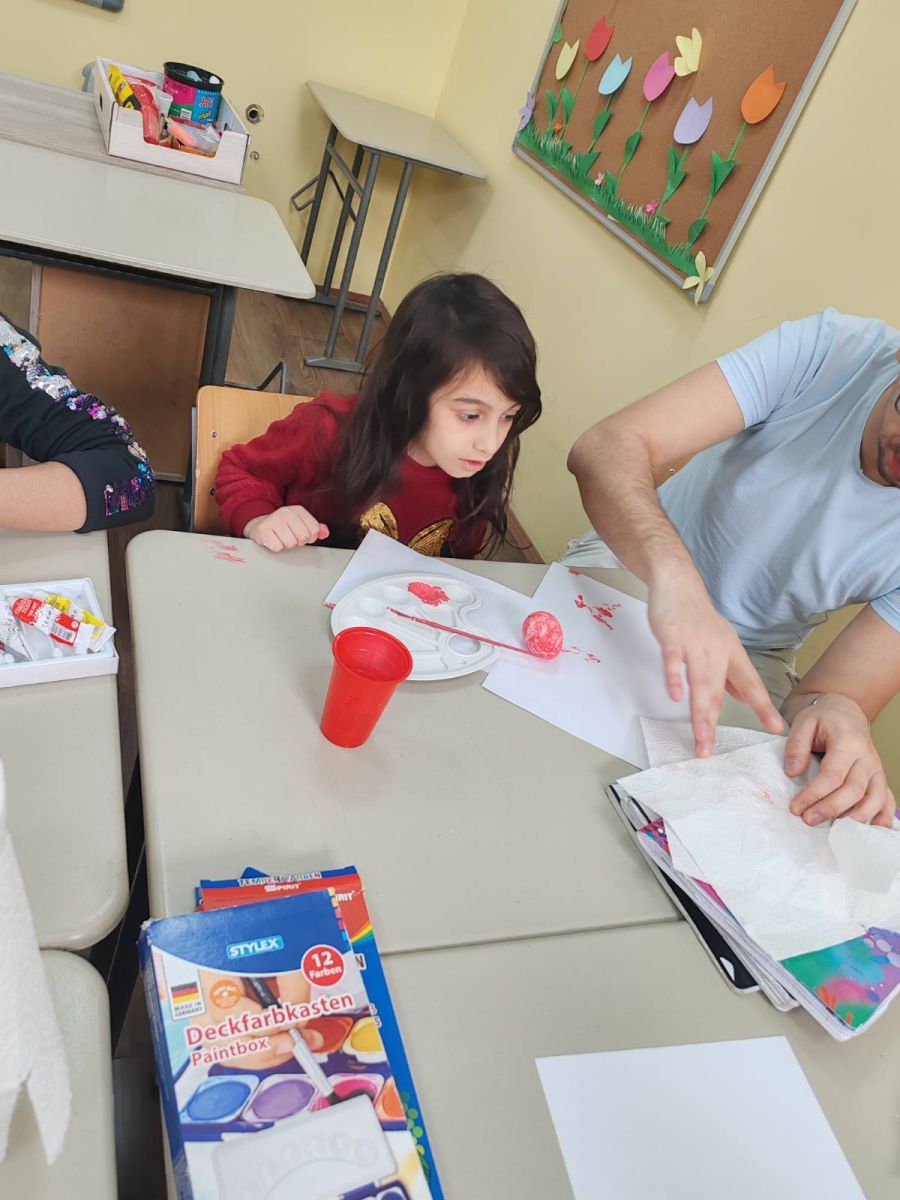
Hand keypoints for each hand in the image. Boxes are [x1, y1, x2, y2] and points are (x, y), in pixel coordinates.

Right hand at [244, 506, 328, 551]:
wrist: (259, 526)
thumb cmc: (282, 527)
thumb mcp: (300, 524)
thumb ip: (315, 528)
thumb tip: (325, 533)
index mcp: (298, 510)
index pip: (314, 530)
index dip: (309, 537)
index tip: (300, 535)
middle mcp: (286, 512)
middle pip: (303, 537)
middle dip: (298, 542)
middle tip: (289, 538)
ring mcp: (273, 520)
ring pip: (291, 543)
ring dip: (286, 545)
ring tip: (281, 539)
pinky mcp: (263, 530)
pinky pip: (278, 547)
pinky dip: (276, 548)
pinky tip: (273, 541)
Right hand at [648, 567, 782, 756]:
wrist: (678, 584)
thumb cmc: (698, 617)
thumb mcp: (722, 643)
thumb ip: (730, 672)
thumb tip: (743, 697)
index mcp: (732, 653)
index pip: (751, 684)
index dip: (763, 707)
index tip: (776, 729)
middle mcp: (717, 650)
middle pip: (718, 691)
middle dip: (714, 723)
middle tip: (709, 749)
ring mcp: (694, 643)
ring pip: (699, 682)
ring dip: (699, 711)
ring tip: (699, 736)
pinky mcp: (672, 636)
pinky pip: (674, 661)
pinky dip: (674, 679)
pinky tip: (675, 697)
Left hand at [786, 693, 895, 826]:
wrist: (845, 712)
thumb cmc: (823, 718)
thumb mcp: (803, 722)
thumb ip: (796, 746)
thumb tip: (792, 772)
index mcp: (848, 742)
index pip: (833, 775)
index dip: (814, 794)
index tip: (796, 807)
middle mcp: (867, 758)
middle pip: (854, 790)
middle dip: (830, 809)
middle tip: (808, 820)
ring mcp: (876, 769)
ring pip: (875, 798)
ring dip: (855, 817)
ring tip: (834, 828)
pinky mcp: (879, 778)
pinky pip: (886, 799)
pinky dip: (882, 817)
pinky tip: (870, 830)